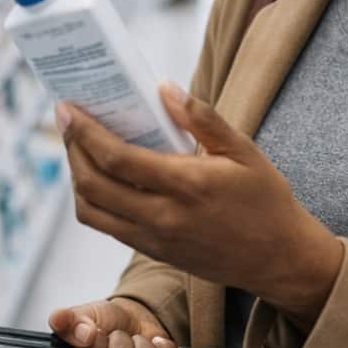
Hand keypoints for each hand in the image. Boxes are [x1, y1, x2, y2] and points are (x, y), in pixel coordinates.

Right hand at [48, 298, 180, 347]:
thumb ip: (67, 319)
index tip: (95, 331)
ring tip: (133, 342)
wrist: (131, 325)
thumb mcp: (82, 315)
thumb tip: (58, 320)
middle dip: (121, 339)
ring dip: (142, 344)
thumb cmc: (102, 324)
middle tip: (117, 336)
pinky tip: (154, 347)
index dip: (92, 345)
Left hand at [57, 83, 343, 323]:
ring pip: (91, 211)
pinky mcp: (153, 252)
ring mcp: (154, 240)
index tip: (67, 108)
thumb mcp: (244, 150)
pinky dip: (92, 198)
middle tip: (67, 121)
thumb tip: (163, 88)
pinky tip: (99, 174)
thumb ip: (202, 118)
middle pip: (92, 185)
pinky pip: (107, 226)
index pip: (116, 159)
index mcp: (186, 186)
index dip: (84, 132)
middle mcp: (163, 217)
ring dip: (76, 177)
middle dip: (71, 149)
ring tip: (79, 147)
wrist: (280, 259)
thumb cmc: (265, 200)